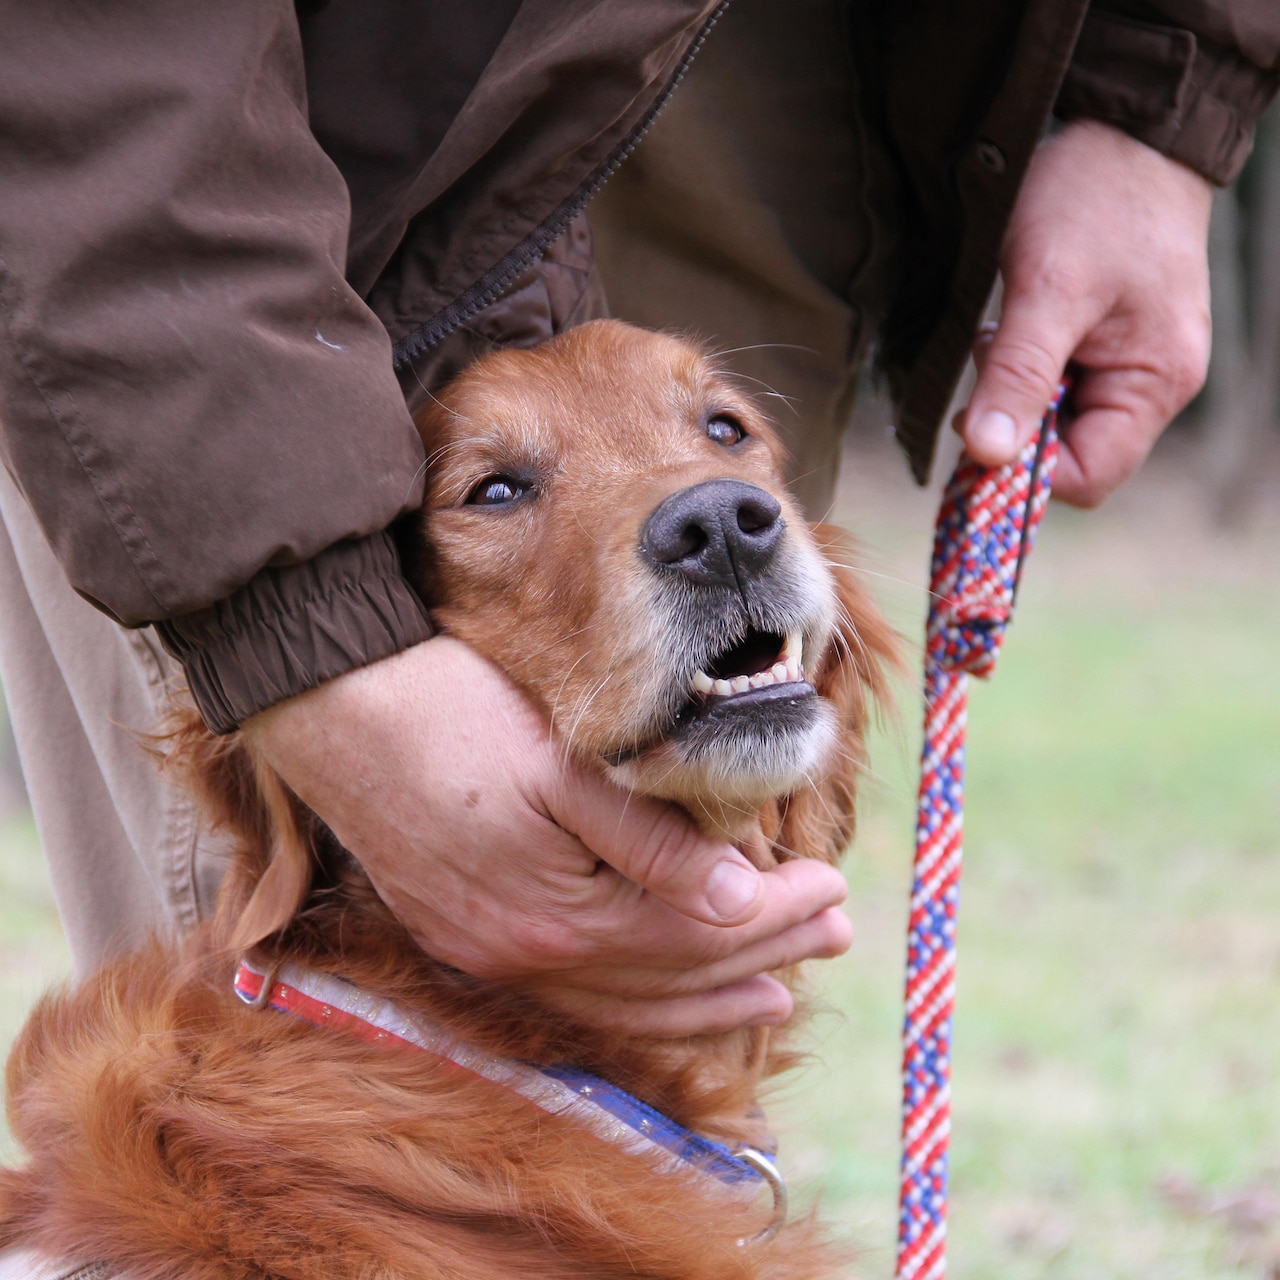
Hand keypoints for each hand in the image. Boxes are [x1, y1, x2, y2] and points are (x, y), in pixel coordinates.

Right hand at [245, 637, 851, 1036]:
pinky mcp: (467, 934)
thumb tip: (741, 898)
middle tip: (833, 934)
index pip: (696, 932)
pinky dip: (635, 997)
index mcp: (556, 914)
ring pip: (624, 997)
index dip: (773, 915)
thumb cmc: (452, 714)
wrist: (332, 705)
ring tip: (774, 993)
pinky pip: (574, 991)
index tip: (832, 884)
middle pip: (668, 973)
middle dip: (761, 955)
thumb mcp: (563, 766)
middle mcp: (522, 954)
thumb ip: (650, 841)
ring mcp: (489, 951)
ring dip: (706, 993)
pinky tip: (666, 991)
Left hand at [959, 119, 1212, 505]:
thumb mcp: (1046, 289)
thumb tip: (987, 457)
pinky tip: (1016, 324)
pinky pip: (1061, 385)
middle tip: (993, 358)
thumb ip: (1017, 376)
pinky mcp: (1112, 344)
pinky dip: (1026, 367)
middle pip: (1071, 454)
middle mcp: (1154, 387)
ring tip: (1006, 330)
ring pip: (1058, 420)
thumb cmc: (1094, 199)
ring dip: (1016, 389)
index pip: (1086, 478)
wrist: (1129, 128)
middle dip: (1017, 421)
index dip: (1025, 469)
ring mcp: (1135, 365)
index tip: (977, 422)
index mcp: (1155, 386)